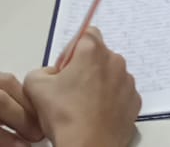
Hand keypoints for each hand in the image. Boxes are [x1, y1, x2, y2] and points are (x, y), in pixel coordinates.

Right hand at [25, 28, 139, 146]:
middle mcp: (115, 61)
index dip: (72, 50)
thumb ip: (40, 71)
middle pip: (98, 56)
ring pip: (110, 75)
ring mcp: (127, 82)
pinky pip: (120, 94)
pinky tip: (95, 115)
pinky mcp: (134, 101)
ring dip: (98, 84)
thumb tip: (50, 75)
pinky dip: (110, 100)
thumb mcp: (35, 87)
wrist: (88, 146)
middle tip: (69, 90)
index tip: (63, 69)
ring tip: (82, 106)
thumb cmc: (65, 117)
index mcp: (92, 51)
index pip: (86, 34)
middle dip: (84, 68)